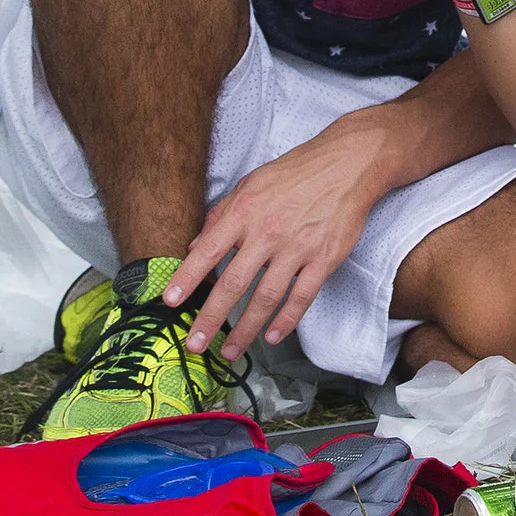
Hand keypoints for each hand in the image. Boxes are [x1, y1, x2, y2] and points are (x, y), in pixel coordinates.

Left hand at [164, 115, 395, 359]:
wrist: (346, 165)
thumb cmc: (295, 174)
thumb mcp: (250, 184)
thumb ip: (221, 215)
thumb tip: (194, 246)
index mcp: (245, 211)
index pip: (208, 250)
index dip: (187, 277)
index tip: (170, 301)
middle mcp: (267, 232)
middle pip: (233, 283)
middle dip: (211, 318)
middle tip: (195, 343)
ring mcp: (297, 248)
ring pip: (266, 298)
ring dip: (245, 330)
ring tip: (231, 350)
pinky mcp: (323, 259)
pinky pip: (301, 297)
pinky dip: (285, 321)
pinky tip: (272, 336)